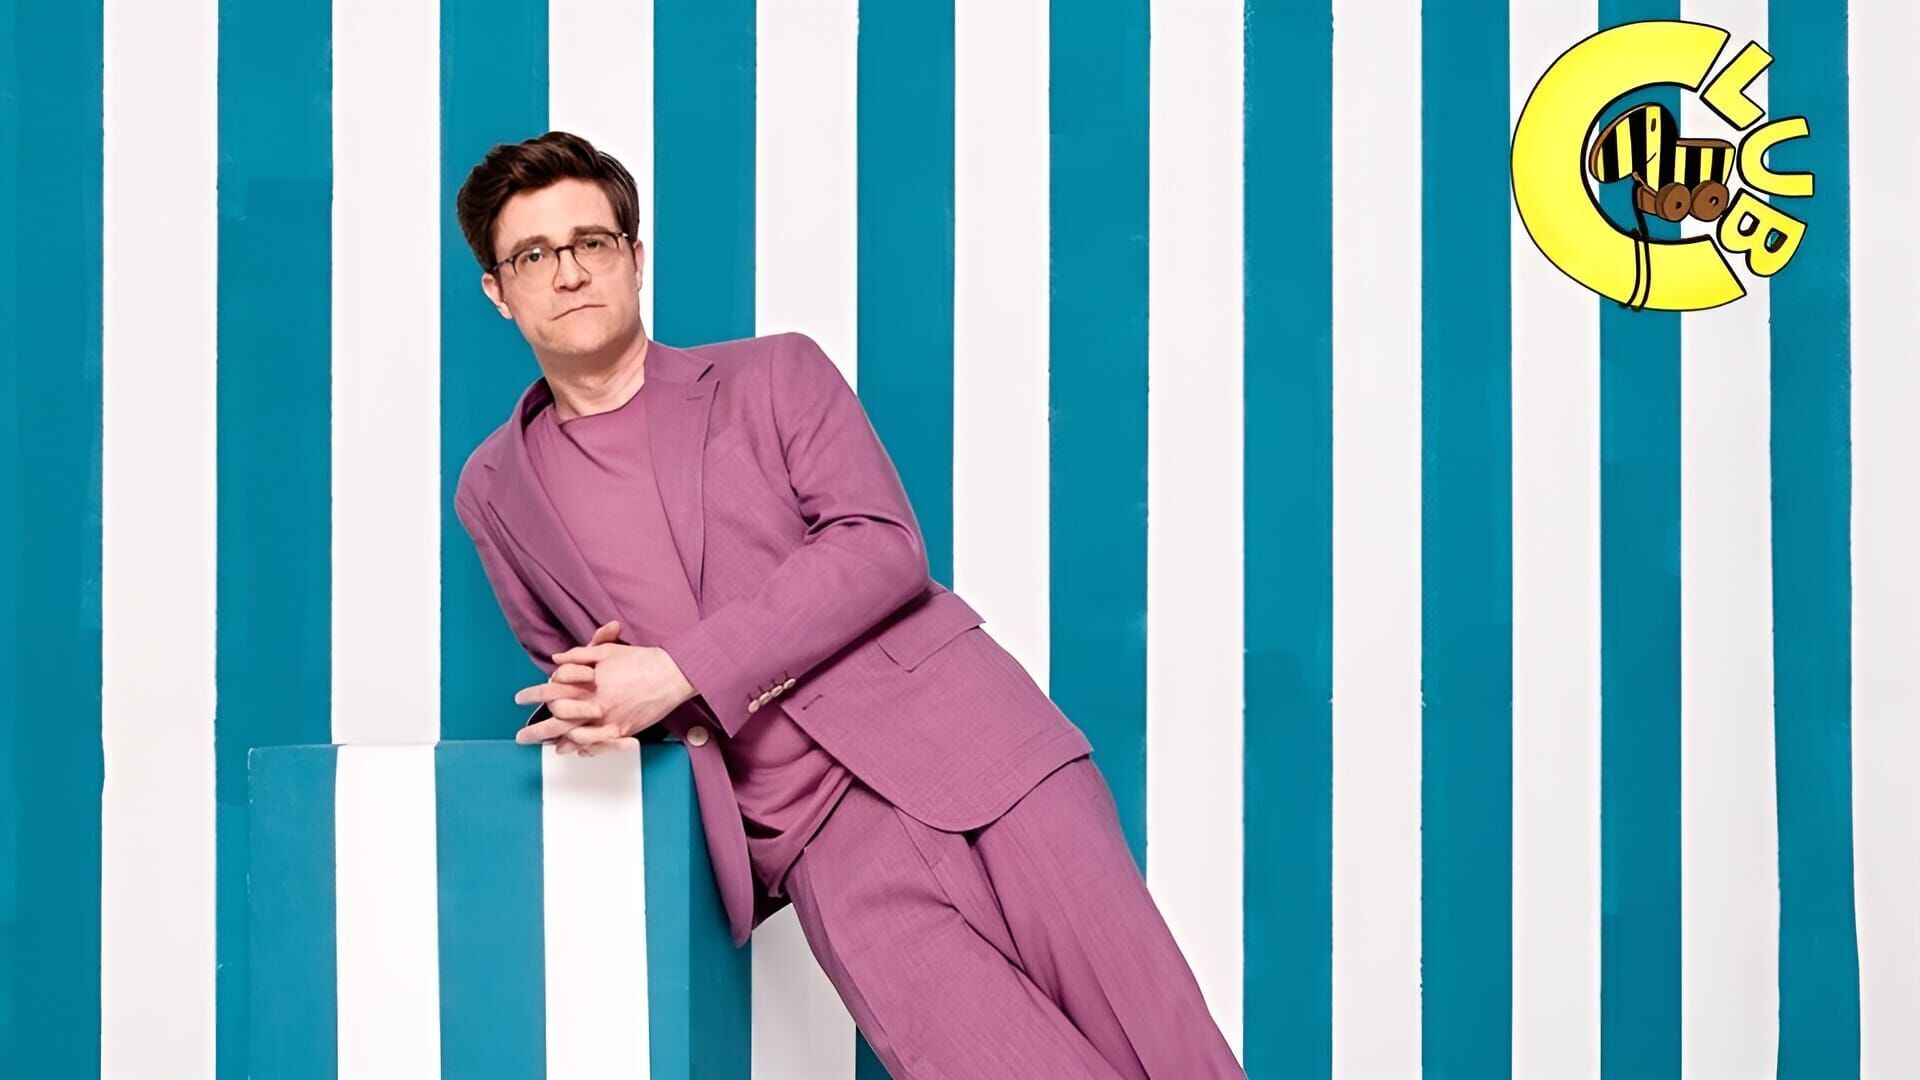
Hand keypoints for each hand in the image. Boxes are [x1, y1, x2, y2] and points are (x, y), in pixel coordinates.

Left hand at [513, 619, 698, 754]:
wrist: (670, 674)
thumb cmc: (641, 660)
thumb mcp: (607, 651)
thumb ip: (580, 654)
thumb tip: (557, 659)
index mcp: (587, 684)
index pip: (550, 691)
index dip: (532, 695)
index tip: (520, 698)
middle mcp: (594, 705)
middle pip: (556, 722)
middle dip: (534, 731)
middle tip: (522, 737)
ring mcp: (607, 721)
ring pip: (574, 739)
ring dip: (558, 743)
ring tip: (547, 747)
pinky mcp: (622, 731)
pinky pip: (597, 745)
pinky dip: (584, 749)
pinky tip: (576, 750)